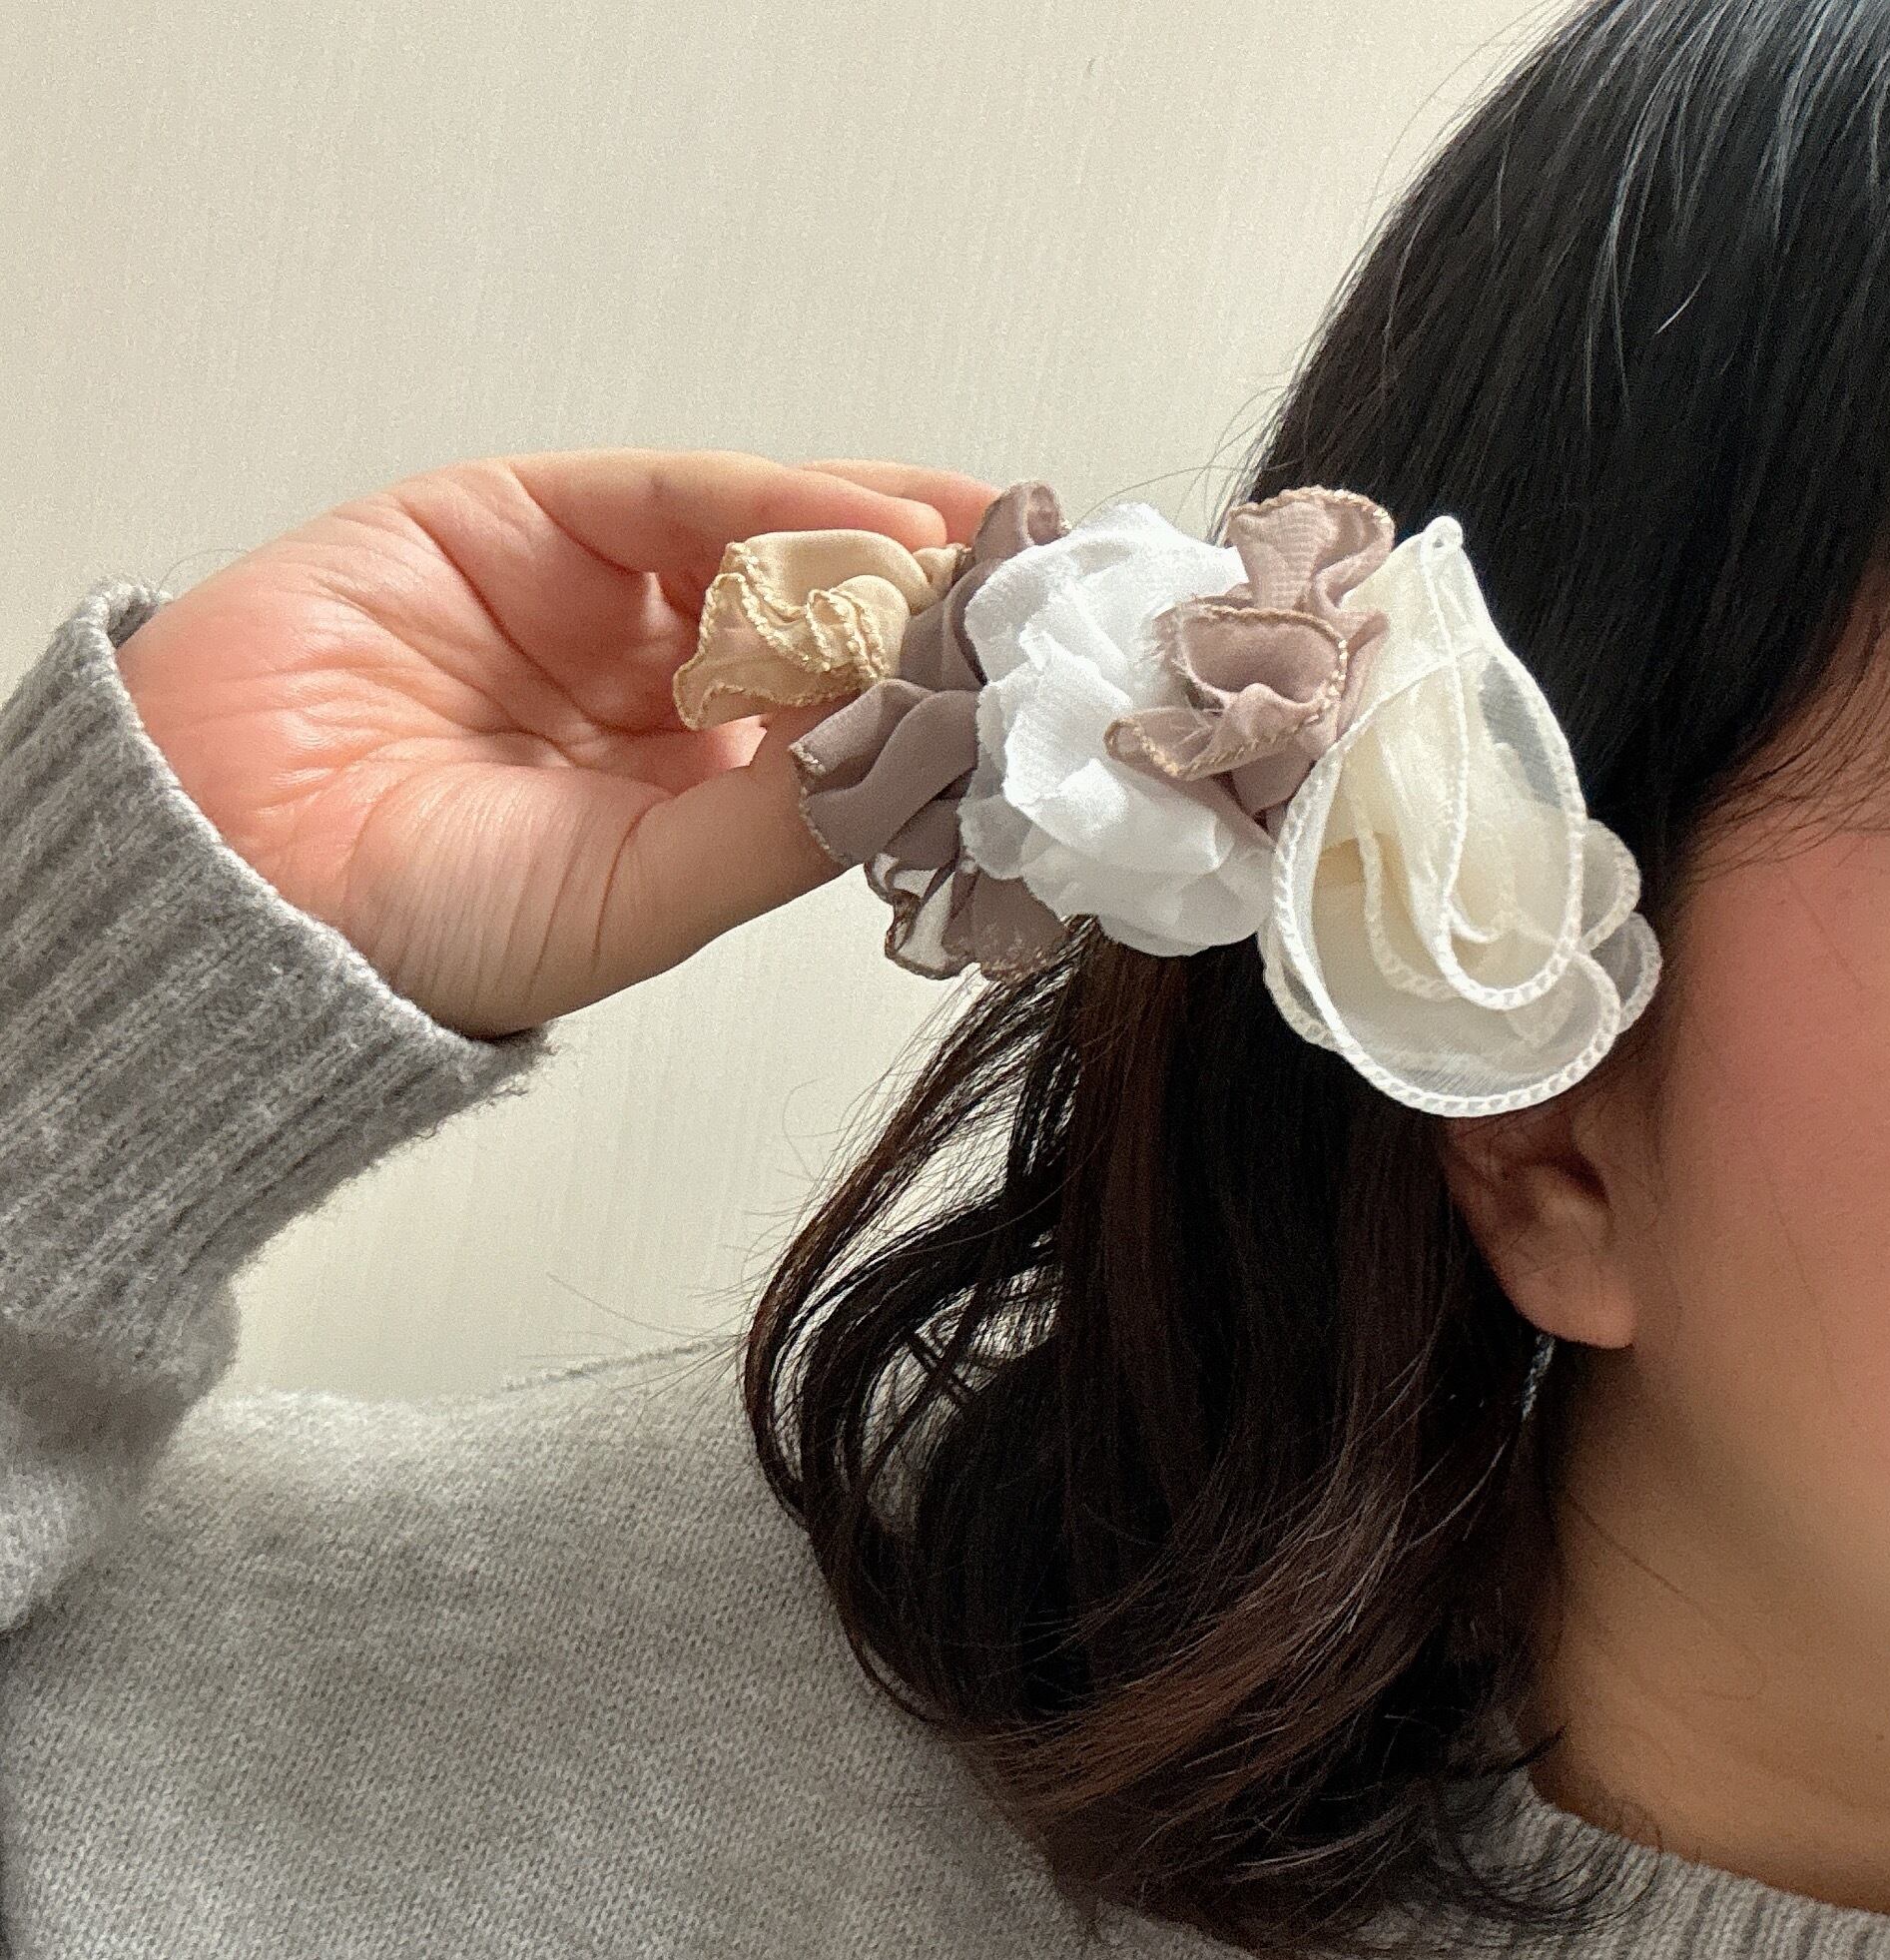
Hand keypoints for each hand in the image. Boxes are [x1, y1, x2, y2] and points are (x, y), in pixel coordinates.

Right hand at [112, 449, 1000, 1036]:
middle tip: (1041, 602)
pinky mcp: (524, 515)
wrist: (239, 876)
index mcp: (699, 802)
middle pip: (830, 625)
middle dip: (936, 609)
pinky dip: (781, 505)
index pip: (852, 729)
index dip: (946, 702)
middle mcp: (660, 696)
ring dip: (878, 548)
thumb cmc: (432, 926)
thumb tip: (934, 749)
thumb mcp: (647, 895)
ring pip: (770, 547)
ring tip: (973, 569)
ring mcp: (597, 600)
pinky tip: (873, 533)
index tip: (1045, 690)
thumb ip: (787, 819)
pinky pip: (678, 497)